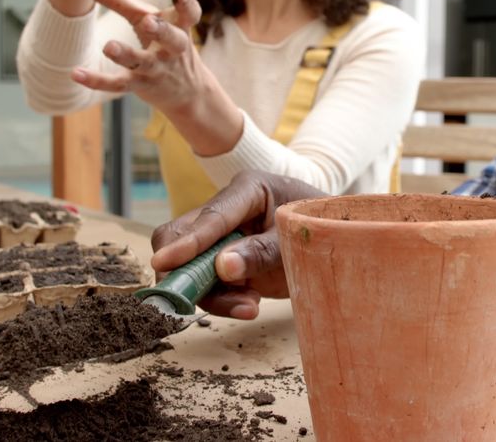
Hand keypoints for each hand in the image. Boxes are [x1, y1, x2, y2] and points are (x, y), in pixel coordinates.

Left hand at [71, 0, 210, 113]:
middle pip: (172, 39)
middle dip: (161, 30)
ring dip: (126, 55)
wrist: (188, 92)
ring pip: (143, 63)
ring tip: (108, 46)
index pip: (190, 14)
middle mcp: (173, 49)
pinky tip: (76, 73)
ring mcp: (158, 69)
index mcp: (180, 28)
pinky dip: (98, 80)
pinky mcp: (141, 85)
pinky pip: (119, 84)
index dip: (187, 3)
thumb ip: (123, 3)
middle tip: (148, 21)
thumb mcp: (153, 23)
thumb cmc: (165, 46)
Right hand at [150, 171, 327, 318]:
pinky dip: (218, 300)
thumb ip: (263, 252)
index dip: (187, 243)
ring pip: (186, 264)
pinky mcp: (219, 260)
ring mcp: (219, 235)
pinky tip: (248, 305)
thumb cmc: (318, 229)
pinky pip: (202, 283)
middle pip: (179, 235)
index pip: (211, 216)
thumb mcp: (295, 241)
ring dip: (209, 293)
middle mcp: (226, 208)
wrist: (332, 241)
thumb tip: (223, 267)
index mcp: (247, 189)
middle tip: (201, 298)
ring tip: (249, 307)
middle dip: (184, 270)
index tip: (163, 263)